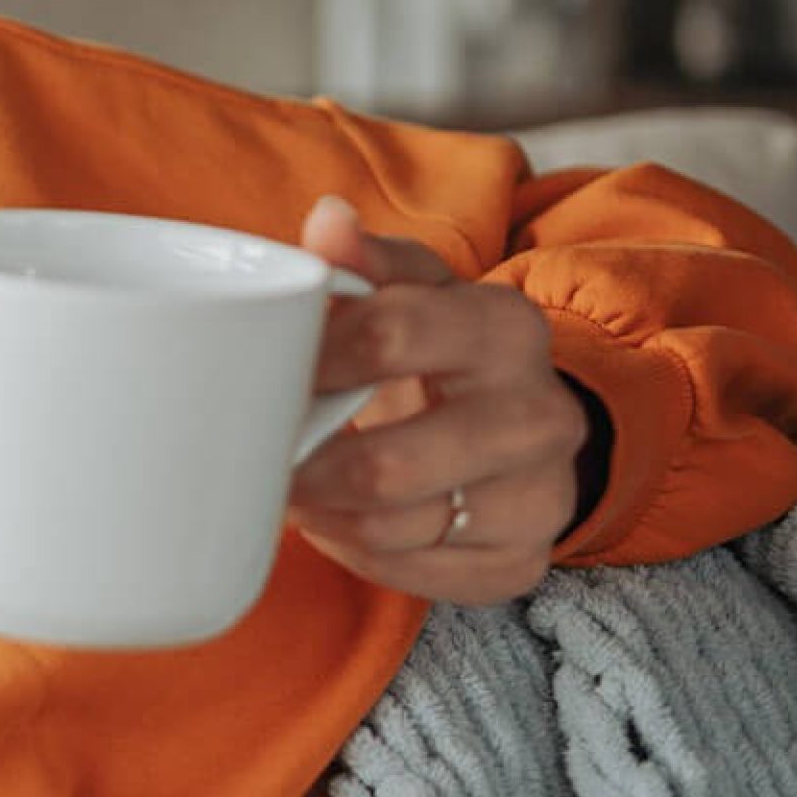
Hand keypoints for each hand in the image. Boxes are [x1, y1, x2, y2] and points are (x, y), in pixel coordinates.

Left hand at [284, 194, 587, 603]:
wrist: (522, 421)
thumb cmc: (442, 348)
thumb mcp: (412, 289)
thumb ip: (365, 259)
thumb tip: (326, 220)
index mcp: (505, 329)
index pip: (389, 338)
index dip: (309, 361)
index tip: (257, 375)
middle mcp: (540, 416)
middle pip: (390, 467)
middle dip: (305, 469)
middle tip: (256, 459)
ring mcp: (539, 497)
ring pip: (396, 531)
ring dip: (324, 515)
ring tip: (293, 487)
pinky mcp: (523, 562)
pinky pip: (413, 575)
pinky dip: (358, 554)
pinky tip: (339, 521)